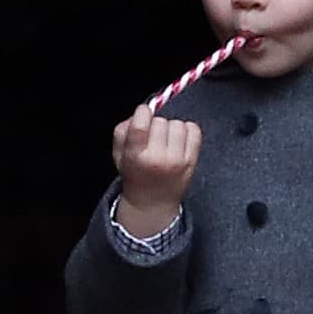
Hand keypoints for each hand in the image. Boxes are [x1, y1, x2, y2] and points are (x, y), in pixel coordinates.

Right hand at [112, 105, 201, 233]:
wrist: (152, 202)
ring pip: (178, 124)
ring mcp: (177, 161)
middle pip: (160, 122)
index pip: (140, 125)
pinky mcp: (192, 161)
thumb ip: (123, 130)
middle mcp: (158, 159)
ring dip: (171, 128)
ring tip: (165, 140)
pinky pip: (194, 130)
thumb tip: (143, 111)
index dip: (142, 112)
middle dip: (155, 124)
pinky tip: (179, 140)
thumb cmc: (135, 174)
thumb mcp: (118, 155)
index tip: (143, 113)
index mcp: (136, 157)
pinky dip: (187, 130)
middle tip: (152, 138)